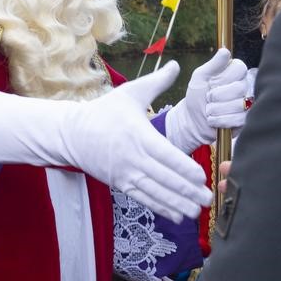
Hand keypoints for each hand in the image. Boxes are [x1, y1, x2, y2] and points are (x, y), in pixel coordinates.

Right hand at [62, 63, 211, 221]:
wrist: (72, 134)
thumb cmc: (104, 111)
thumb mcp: (130, 93)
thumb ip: (157, 82)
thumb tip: (177, 65)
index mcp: (139, 136)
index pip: (166, 155)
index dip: (184, 168)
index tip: (201, 177)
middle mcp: (133, 158)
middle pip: (164, 178)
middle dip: (187, 191)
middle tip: (208, 199)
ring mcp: (126, 174)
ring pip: (155, 192)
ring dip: (177, 204)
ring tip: (196, 211)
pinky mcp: (120, 184)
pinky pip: (144, 199)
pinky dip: (161, 208)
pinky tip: (177, 216)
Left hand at [163, 47, 252, 153]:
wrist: (192, 121)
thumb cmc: (197, 97)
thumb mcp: (200, 77)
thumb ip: (213, 64)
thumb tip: (225, 50)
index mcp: (234, 73)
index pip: (240, 68)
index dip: (224, 78)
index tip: (212, 83)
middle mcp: (243, 87)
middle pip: (239, 88)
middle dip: (217, 96)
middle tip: (208, 99)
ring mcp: (246, 104)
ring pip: (239, 104)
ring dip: (217, 109)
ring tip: (209, 111)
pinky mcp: (245, 120)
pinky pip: (238, 119)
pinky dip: (221, 120)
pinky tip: (214, 120)